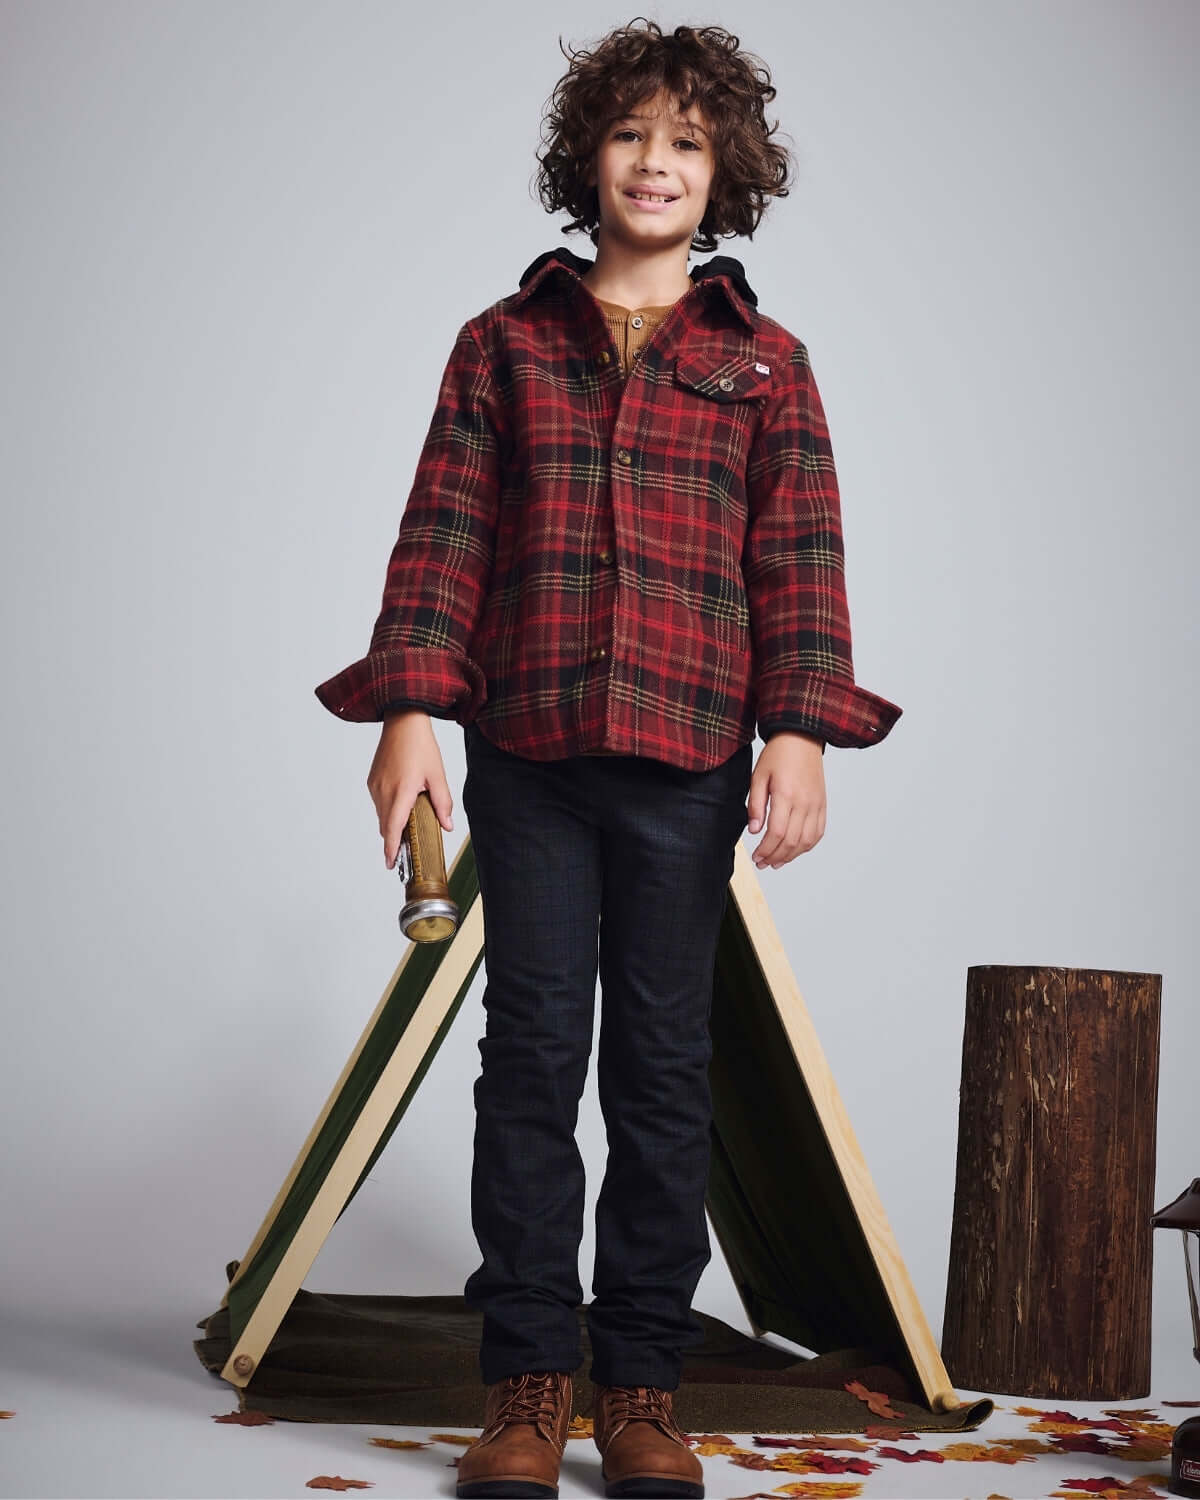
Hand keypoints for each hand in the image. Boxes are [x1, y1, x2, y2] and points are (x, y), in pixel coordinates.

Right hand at [366, 710, 454, 869]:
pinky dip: (388, 810)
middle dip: (394, 840)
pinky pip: (379, 802)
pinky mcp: (372, 781)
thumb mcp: (437, 776)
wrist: (402, 722)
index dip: (391, 848)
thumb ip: (442, 803)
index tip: (391, 863)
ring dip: (392, 823)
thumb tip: (447, 825)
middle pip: (386, 826)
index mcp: (402, 792)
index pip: (393, 828)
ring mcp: (376, 786)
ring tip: (407, 825)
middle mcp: (384, 791)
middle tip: (405, 851)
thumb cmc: (420, 746)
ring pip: (382, 815)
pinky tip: (401, 804)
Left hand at [746, 732, 825, 867]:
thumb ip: (756, 805)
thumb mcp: (758, 776)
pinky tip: (795, 850)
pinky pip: (818, 832)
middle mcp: (804, 802)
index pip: (777, 832)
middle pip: (792, 841)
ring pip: (806, 841)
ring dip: (791, 856)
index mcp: (786, 794)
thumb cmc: (778, 755)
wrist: (802, 739)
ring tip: (777, 861)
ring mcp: (816, 804)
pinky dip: (807, 846)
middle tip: (763, 863)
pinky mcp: (822, 804)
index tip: (756, 857)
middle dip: (775, 857)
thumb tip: (754, 830)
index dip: (766, 850)